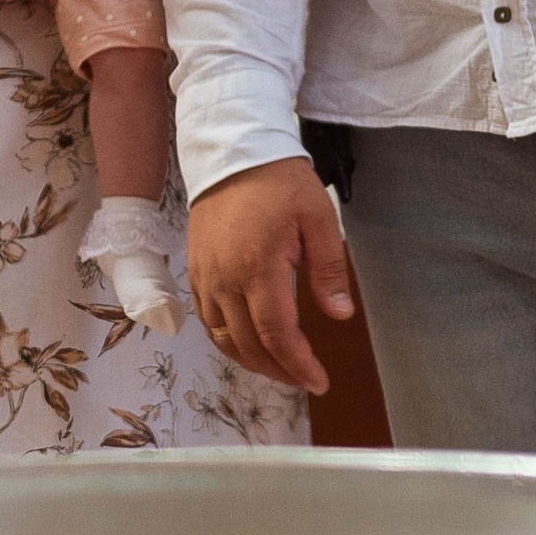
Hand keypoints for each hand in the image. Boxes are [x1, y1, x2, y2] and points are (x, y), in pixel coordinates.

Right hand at [187, 156, 357, 396]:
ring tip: (279, 368)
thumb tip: (340, 315)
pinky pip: (207, 320)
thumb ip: (329, 270)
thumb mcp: (320, 218)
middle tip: (304, 379)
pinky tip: (247, 343)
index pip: (278, 334)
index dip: (298, 365)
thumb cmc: (280, 182)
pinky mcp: (196, 270)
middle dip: (278, 370)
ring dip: (251, 361)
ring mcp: (206, 276)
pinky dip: (227, 341)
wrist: (233, 152)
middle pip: (249, 345)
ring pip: (223, 339)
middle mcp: (226, 278)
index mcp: (259, 267)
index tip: (318, 382)